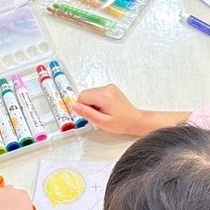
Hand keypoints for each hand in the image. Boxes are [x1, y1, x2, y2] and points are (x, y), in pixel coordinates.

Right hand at [71, 85, 189, 136]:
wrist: (135, 120)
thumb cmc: (122, 123)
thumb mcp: (102, 122)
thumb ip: (87, 113)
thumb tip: (75, 106)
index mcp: (104, 96)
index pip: (82, 96)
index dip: (82, 107)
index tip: (88, 115)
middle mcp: (107, 88)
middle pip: (85, 94)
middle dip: (87, 105)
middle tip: (97, 115)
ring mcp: (109, 87)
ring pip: (90, 93)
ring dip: (92, 103)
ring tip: (103, 112)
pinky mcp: (110, 89)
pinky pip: (96, 93)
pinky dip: (97, 101)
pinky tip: (105, 108)